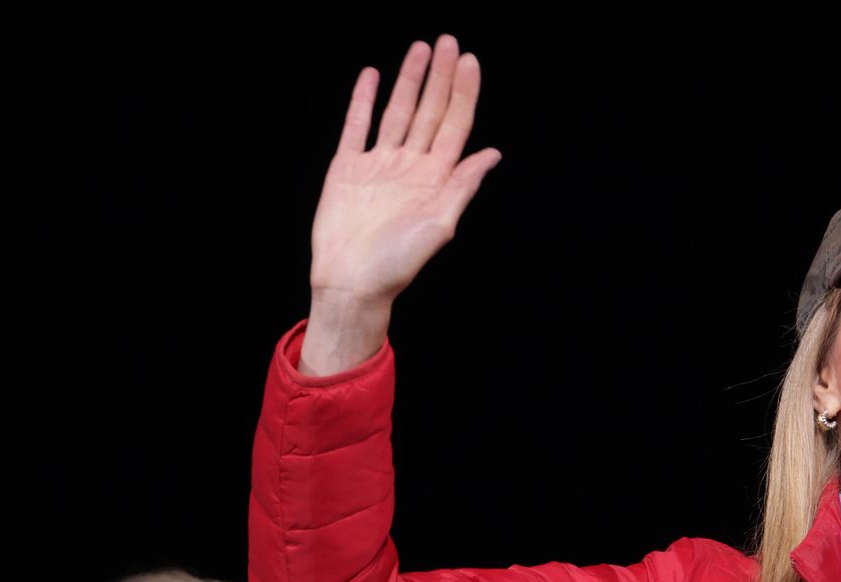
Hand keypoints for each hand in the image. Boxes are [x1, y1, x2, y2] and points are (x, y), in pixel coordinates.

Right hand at [301, 36, 499, 375]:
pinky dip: (363, 100)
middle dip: (440, 77)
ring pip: (397, 112)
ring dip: (409, 80)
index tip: (470, 61)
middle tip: (448, 41)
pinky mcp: (348, 168)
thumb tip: (493, 153)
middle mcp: (410, 166)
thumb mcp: (440, 225)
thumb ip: (463, 186)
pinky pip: (357, 126)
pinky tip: (372, 76)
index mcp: (436, 179)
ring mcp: (379, 164)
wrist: (352, 282)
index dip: (463, 93)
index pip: (455, 125)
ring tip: (419, 49)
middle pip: (430, 111)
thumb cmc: (398, 264)